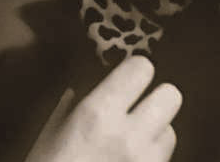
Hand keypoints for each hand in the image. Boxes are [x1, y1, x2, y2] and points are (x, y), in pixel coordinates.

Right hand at [25, 56, 181, 161]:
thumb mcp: (49, 138)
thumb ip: (71, 108)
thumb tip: (84, 89)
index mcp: (97, 115)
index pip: (141, 68)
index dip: (135, 71)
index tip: (128, 79)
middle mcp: (128, 136)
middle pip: (171, 95)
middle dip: (156, 99)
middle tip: (137, 109)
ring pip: (171, 132)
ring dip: (155, 134)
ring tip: (131, 146)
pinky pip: (165, 161)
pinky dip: (152, 159)